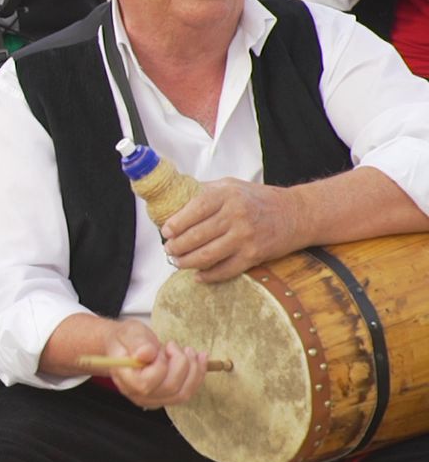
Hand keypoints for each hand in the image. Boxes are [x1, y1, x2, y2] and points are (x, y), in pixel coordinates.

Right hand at [104, 320, 208, 408]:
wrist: (126, 346)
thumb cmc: (126, 339)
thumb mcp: (129, 333)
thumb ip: (137, 342)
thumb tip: (146, 353)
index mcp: (125, 380)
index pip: (147, 384)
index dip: (160, 365)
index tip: (158, 349)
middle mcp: (138, 395)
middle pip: (170, 388)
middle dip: (181, 363)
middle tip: (173, 346)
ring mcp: (153, 399)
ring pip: (182, 393)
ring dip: (193, 370)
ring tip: (189, 351)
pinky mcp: (166, 397)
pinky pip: (187, 392)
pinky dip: (197, 375)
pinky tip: (199, 359)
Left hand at [160, 178, 301, 281]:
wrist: (296, 214)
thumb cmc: (258, 199)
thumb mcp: (231, 185)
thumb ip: (204, 191)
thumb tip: (173, 200)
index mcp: (226, 195)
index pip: (193, 210)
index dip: (175, 224)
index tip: (166, 231)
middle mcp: (236, 215)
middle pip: (196, 236)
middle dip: (176, 246)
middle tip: (169, 250)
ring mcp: (245, 237)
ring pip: (207, 255)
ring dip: (187, 262)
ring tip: (177, 262)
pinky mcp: (254, 255)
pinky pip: (225, 270)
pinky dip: (208, 276)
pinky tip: (199, 275)